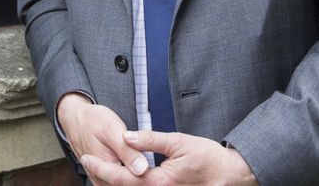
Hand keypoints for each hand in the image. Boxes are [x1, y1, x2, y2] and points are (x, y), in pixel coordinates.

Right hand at [56, 94, 148, 183]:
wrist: (75, 119)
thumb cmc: (93, 120)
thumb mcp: (112, 129)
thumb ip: (128, 151)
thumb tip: (143, 170)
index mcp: (108, 166)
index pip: (135, 180)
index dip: (150, 174)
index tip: (159, 167)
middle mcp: (101, 179)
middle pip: (128, 184)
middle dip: (142, 177)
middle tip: (153, 166)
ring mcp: (99, 180)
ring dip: (135, 180)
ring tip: (146, 168)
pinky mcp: (99, 180)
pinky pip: (114, 185)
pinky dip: (126, 179)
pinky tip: (134, 171)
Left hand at [81, 130, 257, 185]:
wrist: (232, 176)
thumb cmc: (209, 158)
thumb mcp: (179, 142)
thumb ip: (151, 140)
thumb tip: (127, 136)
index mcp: (158, 182)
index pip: (121, 177)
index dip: (101, 168)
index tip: (86, 158)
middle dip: (103, 178)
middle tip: (87, 163)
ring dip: (114, 183)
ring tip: (100, 171)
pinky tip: (124, 179)